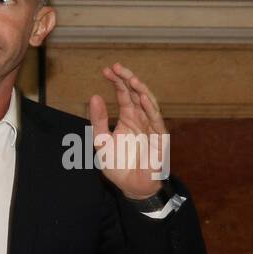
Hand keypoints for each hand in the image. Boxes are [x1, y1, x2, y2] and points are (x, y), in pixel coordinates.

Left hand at [88, 62, 167, 199]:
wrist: (131, 186)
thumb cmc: (118, 165)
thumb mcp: (101, 141)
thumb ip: (98, 121)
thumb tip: (94, 96)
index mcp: (128, 118)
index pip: (124, 95)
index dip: (117, 82)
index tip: (106, 70)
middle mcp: (141, 119)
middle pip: (136, 94)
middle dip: (127, 80)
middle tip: (116, 67)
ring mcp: (151, 127)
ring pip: (148, 103)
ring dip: (140, 90)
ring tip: (131, 78)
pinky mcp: (159, 138)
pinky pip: (156, 120)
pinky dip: (150, 109)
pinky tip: (142, 98)